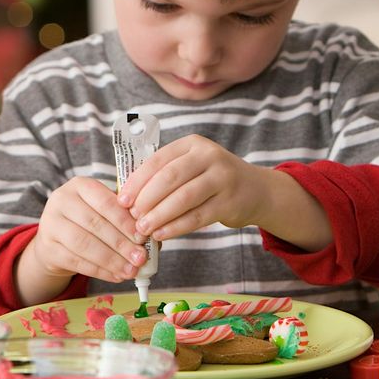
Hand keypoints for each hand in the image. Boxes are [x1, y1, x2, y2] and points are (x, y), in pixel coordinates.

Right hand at [26, 177, 145, 283]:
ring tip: (131, 271)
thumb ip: (126, 220)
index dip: (125, 221)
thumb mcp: (104, 211)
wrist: (56, 239)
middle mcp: (61, 200)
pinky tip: (116, 276)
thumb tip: (153, 240)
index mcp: (80, 185)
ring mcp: (51, 224)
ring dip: (112, 260)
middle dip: (121, 243)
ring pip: (85, 244)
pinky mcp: (48, 247)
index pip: (105, 201)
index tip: (143, 237)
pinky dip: (100, 271)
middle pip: (95, 223)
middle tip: (141, 258)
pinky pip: (77, 261)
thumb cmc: (88, 222)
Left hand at [118, 134, 269, 240]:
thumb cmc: (211, 180)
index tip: (122, 200)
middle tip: (131, 216)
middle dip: (146, 199)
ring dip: (159, 215)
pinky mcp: (231, 202)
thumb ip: (164, 175)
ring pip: (183, 198)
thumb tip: (127, 197)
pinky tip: (162, 234)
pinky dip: (176, 227)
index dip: (137, 181)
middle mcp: (209, 156)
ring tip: (143, 228)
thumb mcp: (191, 167)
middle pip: (169, 177)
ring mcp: (223, 178)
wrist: (257, 191)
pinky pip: (198, 216)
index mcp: (192, 144)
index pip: (158, 160)